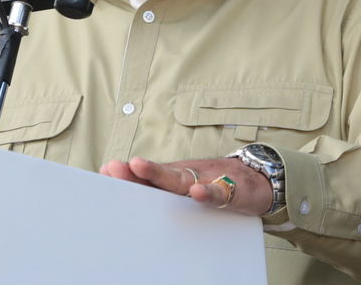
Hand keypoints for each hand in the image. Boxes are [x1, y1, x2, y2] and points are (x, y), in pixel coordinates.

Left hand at [98, 156, 272, 214]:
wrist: (255, 178)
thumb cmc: (213, 182)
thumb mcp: (185, 185)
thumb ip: (159, 188)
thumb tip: (124, 181)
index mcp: (173, 179)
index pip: (146, 179)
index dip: (126, 175)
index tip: (105, 170)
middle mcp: (186, 177)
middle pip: (157, 175)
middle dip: (134, 172)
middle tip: (113, 167)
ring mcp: (206, 181)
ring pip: (180, 180)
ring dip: (159, 174)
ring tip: (139, 166)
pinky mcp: (229, 191)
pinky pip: (218, 192)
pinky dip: (208, 192)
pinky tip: (197, 193)